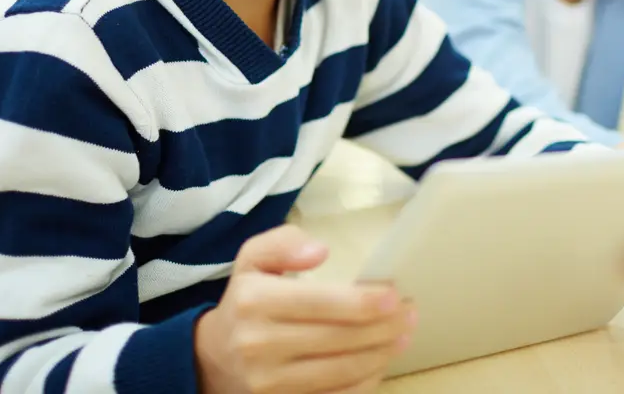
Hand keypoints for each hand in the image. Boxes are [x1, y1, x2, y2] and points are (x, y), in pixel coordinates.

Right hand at [195, 225, 414, 393]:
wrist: (214, 358)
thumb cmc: (247, 300)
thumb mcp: (253, 259)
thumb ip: (283, 243)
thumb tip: (319, 251)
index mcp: (255, 302)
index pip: (322, 303)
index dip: (363, 301)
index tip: (395, 296)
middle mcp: (259, 344)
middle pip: (338, 338)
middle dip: (383, 326)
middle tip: (410, 314)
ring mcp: (268, 382)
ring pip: (341, 370)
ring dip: (381, 353)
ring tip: (404, 335)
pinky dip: (365, 381)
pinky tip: (381, 362)